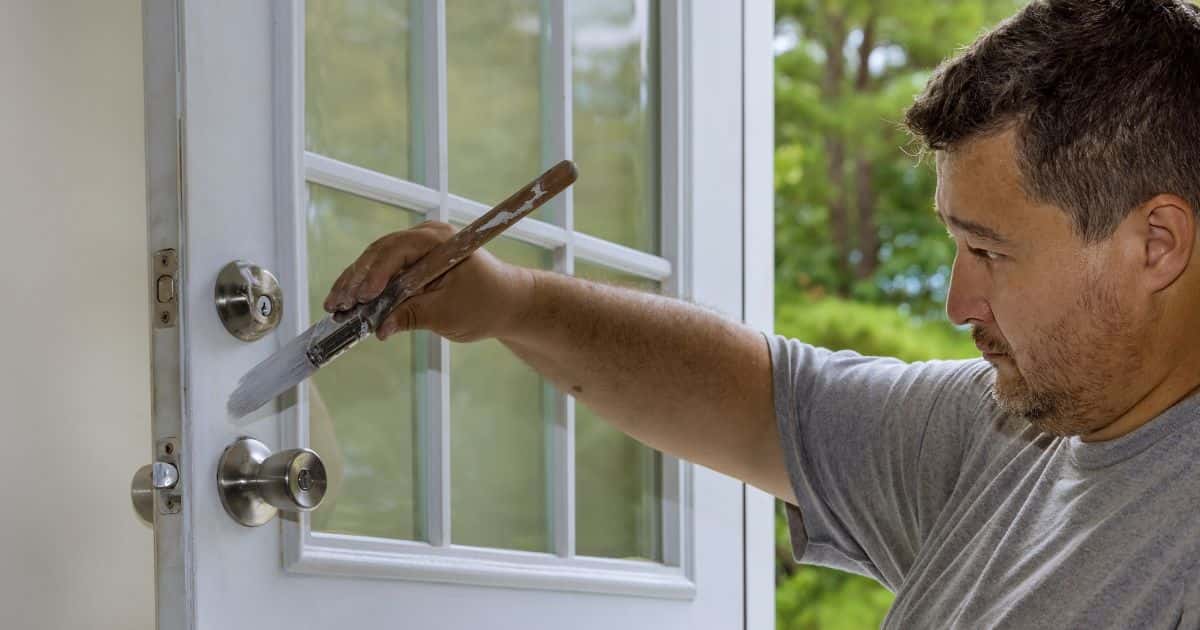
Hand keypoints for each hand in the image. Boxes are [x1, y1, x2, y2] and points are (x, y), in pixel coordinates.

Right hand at [321, 220, 533, 342]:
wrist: (508, 304)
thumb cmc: (486, 305)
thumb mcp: (448, 314)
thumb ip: (412, 317)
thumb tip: (379, 328)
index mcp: (440, 241)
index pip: (397, 250)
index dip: (375, 274)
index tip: (361, 297)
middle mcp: (426, 238)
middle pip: (380, 254)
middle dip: (356, 281)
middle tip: (336, 305)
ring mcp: (418, 249)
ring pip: (377, 263)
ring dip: (355, 285)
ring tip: (335, 307)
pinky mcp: (414, 264)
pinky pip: (385, 272)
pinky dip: (368, 289)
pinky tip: (349, 304)